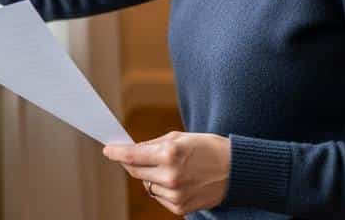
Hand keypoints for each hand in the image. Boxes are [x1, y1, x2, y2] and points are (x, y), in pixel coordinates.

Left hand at [102, 131, 230, 216]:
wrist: (236, 171)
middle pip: (136, 172)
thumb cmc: (209, 149)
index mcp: (170, 154)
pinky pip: (159, 197)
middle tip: (132, 156)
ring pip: (146, 185)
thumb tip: (133, 149)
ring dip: (150, 176)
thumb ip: (154, 144)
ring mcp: (175, 194)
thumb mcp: (181, 137)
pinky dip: (161, 188)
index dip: (117, 152)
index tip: (108, 150)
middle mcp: (170, 176)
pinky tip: (177, 181)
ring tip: (169, 168)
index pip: (133, 156)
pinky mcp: (180, 207)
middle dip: (132, 163)